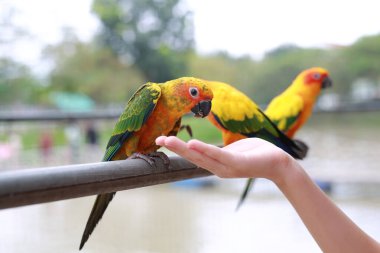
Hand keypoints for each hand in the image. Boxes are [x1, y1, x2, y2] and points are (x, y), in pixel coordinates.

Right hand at [155, 136, 294, 183]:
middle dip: (174, 148)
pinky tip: (193, 144)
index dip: (177, 149)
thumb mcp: (233, 150)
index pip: (193, 155)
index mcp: (217, 164)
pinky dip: (205, 150)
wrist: (278, 162)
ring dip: (184, 148)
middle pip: (192, 157)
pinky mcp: (238, 163)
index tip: (161, 140)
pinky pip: (220, 156)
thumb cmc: (255, 153)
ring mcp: (228, 167)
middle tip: (157, 139)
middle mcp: (219, 168)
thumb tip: (204, 147)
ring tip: (168, 141)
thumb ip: (217, 150)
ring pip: (202, 157)